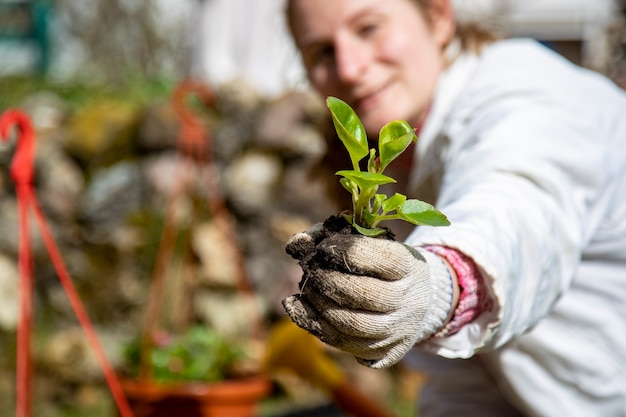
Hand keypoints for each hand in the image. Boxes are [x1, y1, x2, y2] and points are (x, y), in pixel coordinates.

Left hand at [282, 223, 453, 367]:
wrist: (415, 301)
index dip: (344, 251)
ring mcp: (399, 331)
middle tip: (310, 271)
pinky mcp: (385, 352)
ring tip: (307, 289)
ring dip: (319, 305)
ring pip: (352, 324)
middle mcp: (411, 301)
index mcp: (411, 267)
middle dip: (327, 281)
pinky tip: (298, 308)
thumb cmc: (381, 265)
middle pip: (363, 294)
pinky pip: (344, 343)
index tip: (323, 247)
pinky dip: (315, 324)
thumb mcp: (368, 243)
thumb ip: (331, 237)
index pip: (380, 258)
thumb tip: (296, 244)